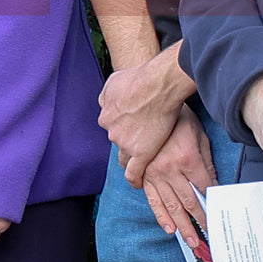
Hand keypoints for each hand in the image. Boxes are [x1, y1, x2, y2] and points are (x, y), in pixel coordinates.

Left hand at [99, 51, 192, 183]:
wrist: (157, 85)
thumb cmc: (138, 78)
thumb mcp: (113, 81)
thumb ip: (107, 95)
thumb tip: (106, 103)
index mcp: (106, 116)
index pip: (111, 127)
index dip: (121, 129)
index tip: (129, 131)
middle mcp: (112, 131)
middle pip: (118, 141)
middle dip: (127, 142)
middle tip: (140, 141)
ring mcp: (126, 144)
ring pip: (125, 156)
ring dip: (132, 158)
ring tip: (141, 161)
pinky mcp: (142, 153)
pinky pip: (134, 172)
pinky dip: (135, 179)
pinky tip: (138, 183)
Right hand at [138, 104, 217, 245]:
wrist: (150, 103)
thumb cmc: (178, 117)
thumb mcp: (199, 135)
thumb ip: (206, 160)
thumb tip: (212, 183)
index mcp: (188, 159)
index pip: (205, 188)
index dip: (212, 203)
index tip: (219, 216)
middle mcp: (171, 169)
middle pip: (189, 202)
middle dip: (200, 223)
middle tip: (208, 241)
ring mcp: (155, 173)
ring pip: (171, 205)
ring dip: (182, 226)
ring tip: (191, 242)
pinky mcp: (144, 174)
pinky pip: (152, 199)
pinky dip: (160, 215)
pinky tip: (168, 228)